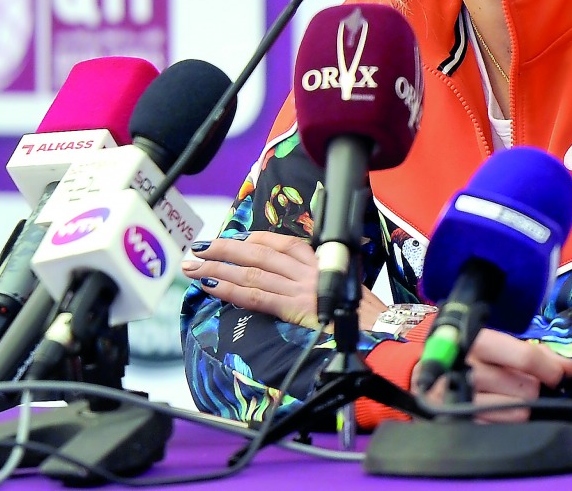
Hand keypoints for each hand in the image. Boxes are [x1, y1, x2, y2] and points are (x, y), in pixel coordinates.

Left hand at [183, 233, 386, 329]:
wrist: (379, 331)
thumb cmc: (360, 313)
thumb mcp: (339, 283)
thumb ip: (313, 277)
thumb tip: (286, 278)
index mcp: (317, 259)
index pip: (277, 242)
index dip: (247, 240)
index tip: (226, 240)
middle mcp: (307, 268)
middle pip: (257, 254)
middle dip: (223, 249)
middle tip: (196, 249)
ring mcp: (301, 287)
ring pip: (251, 273)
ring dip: (218, 268)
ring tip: (193, 267)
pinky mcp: (296, 307)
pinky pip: (257, 296)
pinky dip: (230, 290)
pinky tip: (211, 286)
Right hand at [411, 328, 571, 422]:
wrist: (422, 374)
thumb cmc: (468, 355)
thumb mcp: (494, 344)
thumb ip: (533, 352)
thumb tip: (569, 366)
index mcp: (478, 341)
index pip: (525, 357)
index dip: (550, 368)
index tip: (559, 375)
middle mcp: (468, 368)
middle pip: (525, 388)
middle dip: (532, 388)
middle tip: (523, 384)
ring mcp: (461, 397)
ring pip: (517, 412)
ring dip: (521, 407)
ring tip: (507, 397)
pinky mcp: (458, 421)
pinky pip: (501, 429)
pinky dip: (506, 422)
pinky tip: (497, 410)